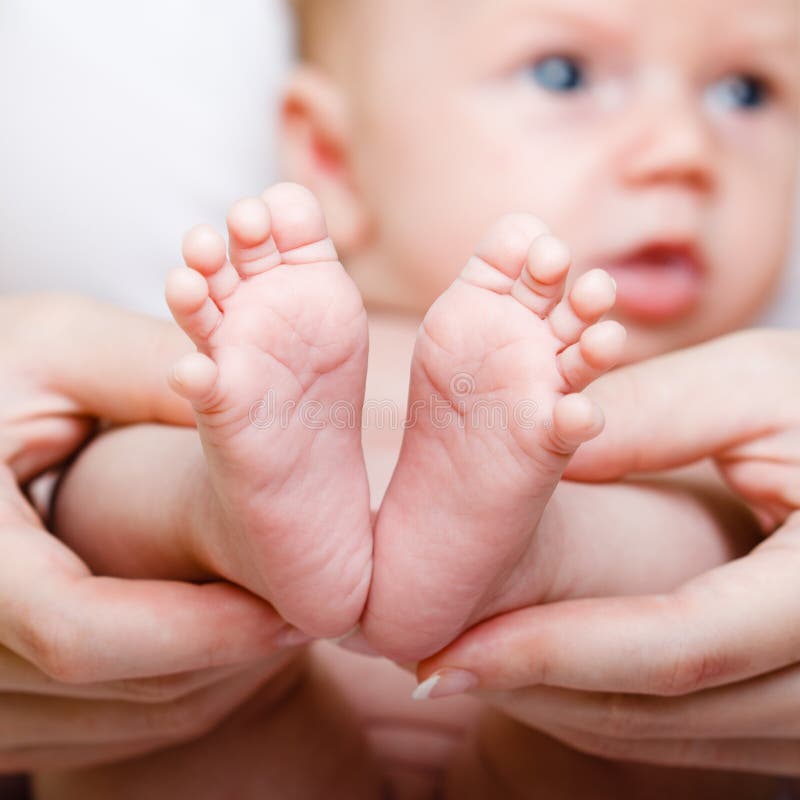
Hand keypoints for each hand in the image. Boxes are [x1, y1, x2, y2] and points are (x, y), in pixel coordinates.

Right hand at [0, 295, 299, 771]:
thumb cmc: (0, 360)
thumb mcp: (62, 344)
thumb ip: (153, 370)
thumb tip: (261, 401)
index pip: (80, 632)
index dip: (198, 632)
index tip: (288, 611)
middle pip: (115, 684)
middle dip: (226, 654)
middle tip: (308, 607)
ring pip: (119, 719)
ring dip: (213, 678)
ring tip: (278, 614)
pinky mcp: (7, 691)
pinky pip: (104, 725)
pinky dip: (177, 688)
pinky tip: (222, 630)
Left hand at [417, 330, 799, 776]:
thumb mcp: (762, 387)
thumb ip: (657, 411)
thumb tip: (544, 443)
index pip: (675, 646)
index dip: (553, 652)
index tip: (448, 651)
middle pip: (657, 710)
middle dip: (532, 687)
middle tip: (431, 656)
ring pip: (662, 736)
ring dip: (555, 703)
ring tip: (467, 658)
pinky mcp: (793, 715)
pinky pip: (683, 734)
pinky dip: (599, 704)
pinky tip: (538, 665)